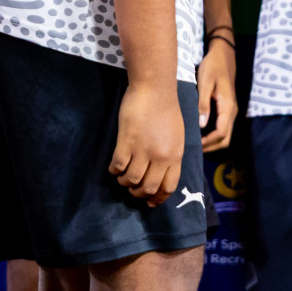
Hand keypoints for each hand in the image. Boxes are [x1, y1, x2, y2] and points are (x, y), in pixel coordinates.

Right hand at [109, 82, 184, 205]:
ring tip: (122, 177)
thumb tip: (162, 174)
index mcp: (176, 154)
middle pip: (148, 188)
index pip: (169, 186)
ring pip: (131, 180)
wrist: (154, 88)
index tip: (150, 202)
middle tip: (132, 189)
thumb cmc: (167, 108)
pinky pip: (117, 167)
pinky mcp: (126, 142)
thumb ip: (171, 154)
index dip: (158, 198)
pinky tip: (114, 167)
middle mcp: (161, 156)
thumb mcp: (177, 134)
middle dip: (138, 193)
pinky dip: (114, 171)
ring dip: (124, 182)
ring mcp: (143, 150)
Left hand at [197, 37, 237, 152]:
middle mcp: (232, 111)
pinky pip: (222, 127)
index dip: (207, 143)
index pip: (221, 133)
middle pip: (225, 139)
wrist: (223, 53)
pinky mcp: (227, 108)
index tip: (193, 145)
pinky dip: (213, 134)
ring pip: (225, 134)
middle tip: (193, 148)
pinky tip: (200, 132)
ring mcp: (231, 110)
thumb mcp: (205, 82)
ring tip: (194, 142)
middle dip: (210, 147)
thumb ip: (204, 103)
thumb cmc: (213, 66)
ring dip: (212, 142)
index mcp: (227, 106)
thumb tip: (201, 125)